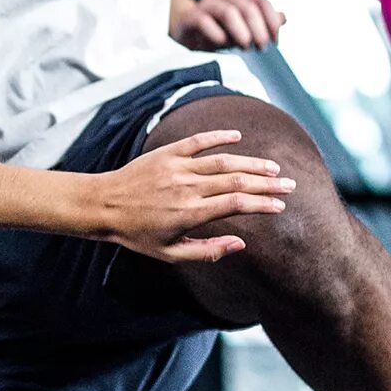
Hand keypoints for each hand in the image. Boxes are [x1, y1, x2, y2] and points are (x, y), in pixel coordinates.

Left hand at [85, 130, 291, 262]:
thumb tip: (241, 243)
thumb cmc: (136, 234)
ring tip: (272, 168)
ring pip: (224, 161)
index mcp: (190, 213)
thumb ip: (208, 250)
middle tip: (289, 185)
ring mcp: (177, 167)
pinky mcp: (167, 153)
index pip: (237, 205)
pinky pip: (198, 141)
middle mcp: (187, 187)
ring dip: (252, 163)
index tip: (280, 207)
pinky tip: (238, 137)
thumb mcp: (170, 254)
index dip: (263, 204)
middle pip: (238, 181)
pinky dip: (219, 136)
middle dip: (267, 183)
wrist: (102, 206)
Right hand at [173, 0, 283, 50]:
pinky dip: (217, 34)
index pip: (261, 3)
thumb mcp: (243, 27)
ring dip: (241, 32)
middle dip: (258, 30)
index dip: (272, 23)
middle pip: (248, 8)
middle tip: (261, 48)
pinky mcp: (189, 17)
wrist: (186, 33)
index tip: (275, 42)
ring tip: (245, 47)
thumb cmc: (218, 29)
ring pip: (228, 12)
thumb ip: (263, 21)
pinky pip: (204, 22)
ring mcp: (204, 3)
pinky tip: (222, 44)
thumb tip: (283, 18)